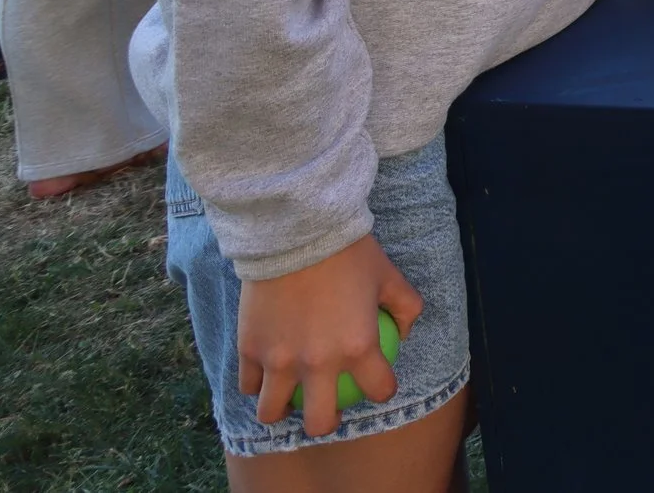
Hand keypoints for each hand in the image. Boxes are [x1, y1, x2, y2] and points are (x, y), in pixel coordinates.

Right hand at [237, 233, 422, 437]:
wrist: (296, 231)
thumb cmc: (348, 252)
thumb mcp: (389, 276)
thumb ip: (406, 307)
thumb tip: (405, 334)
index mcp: (358, 348)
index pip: (378, 391)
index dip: (383, 389)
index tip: (378, 382)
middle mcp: (317, 363)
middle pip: (319, 422)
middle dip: (326, 421)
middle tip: (327, 407)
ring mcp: (278, 360)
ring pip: (272, 413)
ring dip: (282, 409)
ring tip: (288, 396)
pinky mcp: (249, 349)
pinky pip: (247, 385)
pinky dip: (256, 384)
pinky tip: (265, 372)